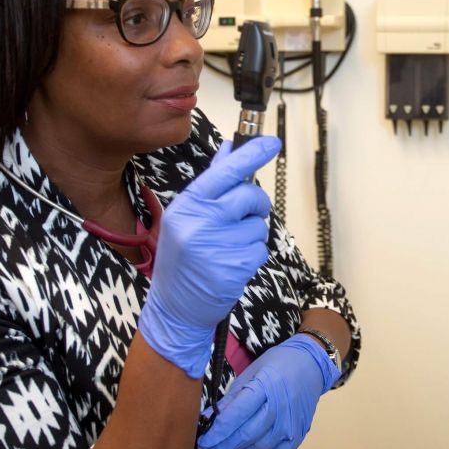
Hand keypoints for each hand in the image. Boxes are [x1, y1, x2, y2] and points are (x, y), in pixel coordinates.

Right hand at [138, 136, 280, 377]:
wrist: (175, 307)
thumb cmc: (183, 257)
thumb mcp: (187, 216)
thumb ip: (211, 183)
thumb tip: (229, 148)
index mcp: (188, 205)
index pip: (224, 172)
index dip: (251, 154)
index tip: (273, 142)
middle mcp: (200, 223)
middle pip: (249, 196)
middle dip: (255, 204)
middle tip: (244, 216)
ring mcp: (217, 247)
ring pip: (259, 226)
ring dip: (251, 235)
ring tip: (227, 248)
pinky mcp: (234, 268)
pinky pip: (260, 249)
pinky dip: (252, 255)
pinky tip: (232, 264)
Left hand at [192, 334, 340, 448]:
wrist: (310, 365)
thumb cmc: (275, 366)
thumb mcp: (249, 374)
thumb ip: (230, 400)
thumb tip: (208, 422)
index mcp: (266, 385)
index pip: (238, 413)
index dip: (218, 431)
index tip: (201, 443)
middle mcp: (281, 407)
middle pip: (247, 435)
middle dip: (220, 448)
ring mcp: (292, 423)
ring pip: (259, 448)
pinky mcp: (299, 435)